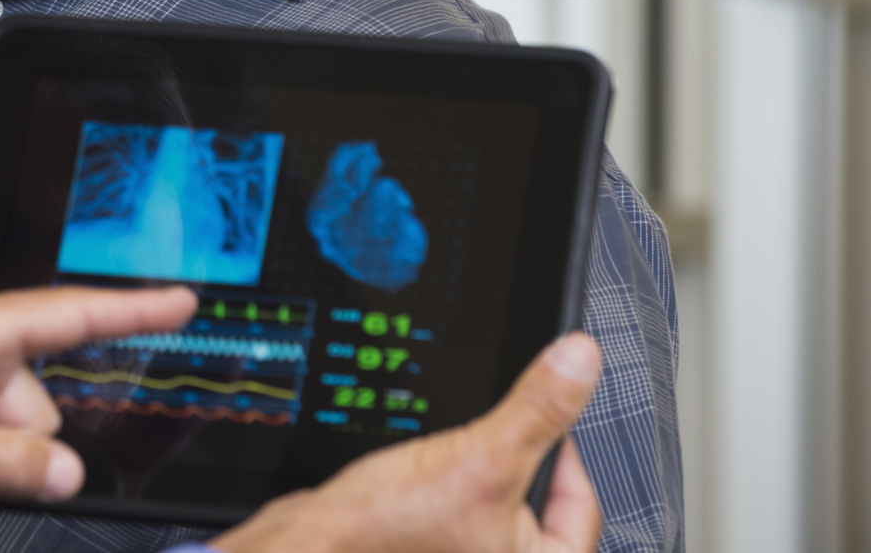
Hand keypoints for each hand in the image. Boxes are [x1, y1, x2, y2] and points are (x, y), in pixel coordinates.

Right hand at [212, 332, 603, 552]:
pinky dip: (442, 491)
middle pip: (535, 506)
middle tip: (479, 445)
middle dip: (507, 466)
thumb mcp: (481, 459)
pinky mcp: (431, 549)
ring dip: (471, 477)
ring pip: (489, 508)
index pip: (581, 504)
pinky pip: (454, 513)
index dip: (558, 449)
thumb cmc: (387, 533)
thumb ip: (537, 410)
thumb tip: (579, 361)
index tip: (537, 416)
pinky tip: (417, 480)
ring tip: (440, 465)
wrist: (315, 543)